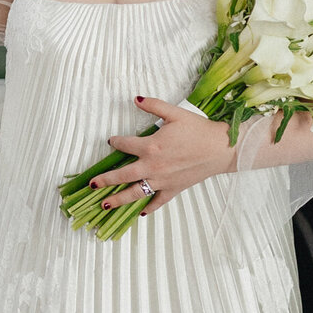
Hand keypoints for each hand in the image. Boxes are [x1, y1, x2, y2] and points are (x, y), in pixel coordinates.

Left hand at [101, 97, 234, 213]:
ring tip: (104, 204)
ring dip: (118, 199)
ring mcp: (162, 180)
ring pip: (135, 193)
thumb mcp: (174, 113)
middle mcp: (152, 166)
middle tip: (92, 184)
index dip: (116, 142)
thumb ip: (153, 106)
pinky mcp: (173, 189)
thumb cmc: (198, 130)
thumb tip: (135, 99)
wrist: (220, 148)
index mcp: (150, 146)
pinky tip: (140, 213)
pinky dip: (149, 208)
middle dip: (105, 180)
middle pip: (122, 176)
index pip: (125, 145)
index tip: (111, 141)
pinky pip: (158, 201)